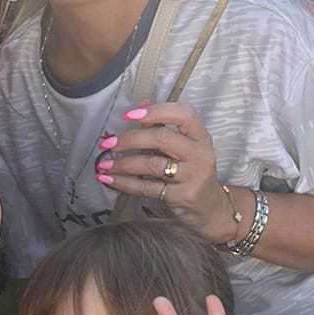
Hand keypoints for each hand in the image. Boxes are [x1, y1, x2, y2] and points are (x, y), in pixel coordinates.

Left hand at [96, 102, 238, 242]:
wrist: (210, 208)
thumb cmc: (192, 172)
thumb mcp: (185, 147)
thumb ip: (164, 126)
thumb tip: (139, 106)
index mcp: (200, 136)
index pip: (184, 114)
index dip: (156, 111)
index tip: (129, 115)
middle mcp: (200, 154)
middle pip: (162, 138)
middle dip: (130, 139)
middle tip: (108, 143)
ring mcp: (192, 176)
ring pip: (152, 164)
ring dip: (123, 163)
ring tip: (103, 164)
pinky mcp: (182, 196)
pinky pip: (147, 187)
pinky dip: (124, 183)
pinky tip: (109, 179)